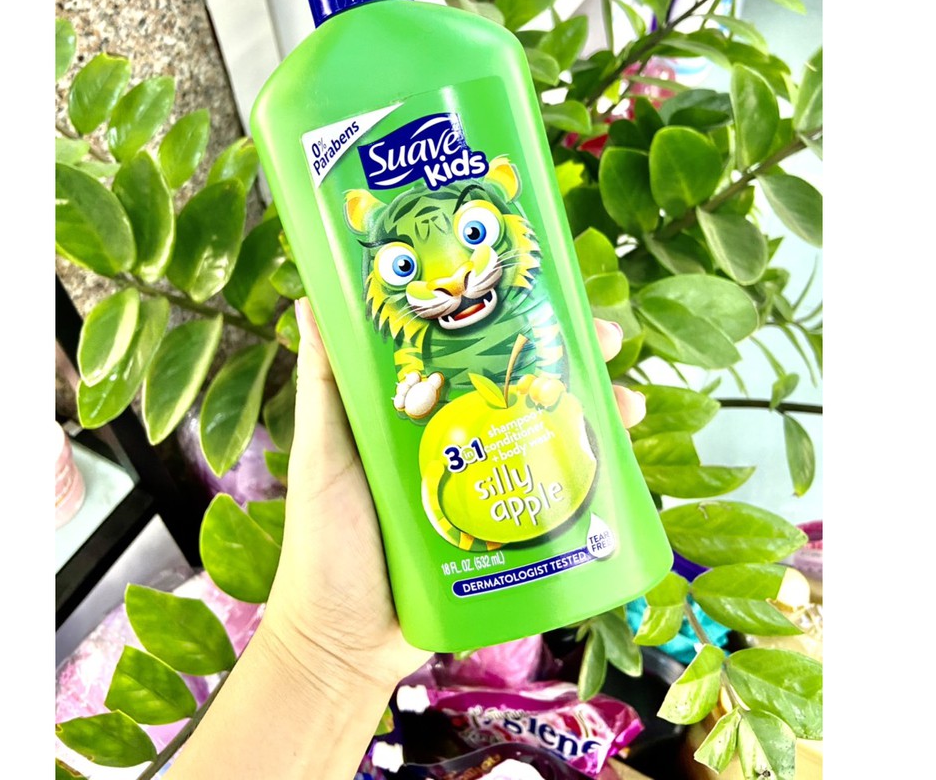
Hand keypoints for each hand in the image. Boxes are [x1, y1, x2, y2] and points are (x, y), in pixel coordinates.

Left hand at [259, 302, 646, 693]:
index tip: (541, 290)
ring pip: (549, 434)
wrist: (345, 646)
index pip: (468, 348)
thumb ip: (322, 386)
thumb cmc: (324, 543)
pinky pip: (555, 496)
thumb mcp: (322, 453)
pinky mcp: (507, 533)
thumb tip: (308, 301)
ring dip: (595, 411)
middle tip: (603, 340)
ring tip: (627, 401)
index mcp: (416, 410)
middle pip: (522, 384)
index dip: (507, 316)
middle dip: (569, 355)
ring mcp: (487, 485)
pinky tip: (621, 468)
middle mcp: (458, 438)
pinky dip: (593, 477)